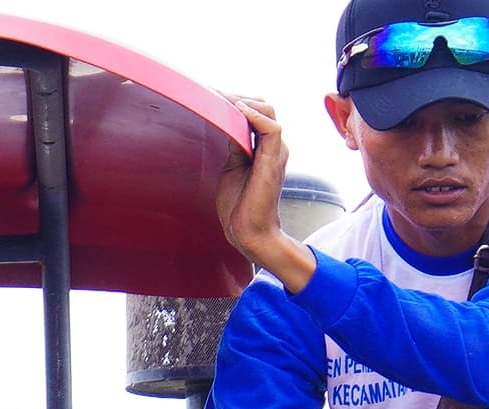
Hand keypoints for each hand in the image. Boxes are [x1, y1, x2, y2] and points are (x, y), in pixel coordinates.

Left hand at [215, 99, 318, 290]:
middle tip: (213, 95)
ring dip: (243, 102)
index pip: (256, 112)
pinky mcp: (273, 160)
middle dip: (238, 97)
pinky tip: (237, 111)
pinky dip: (255, 116)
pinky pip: (271, 128)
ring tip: (221, 100)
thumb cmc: (240, 207)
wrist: (249, 234)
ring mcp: (275, 152)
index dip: (236, 102)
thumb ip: (234, 146)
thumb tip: (228, 124)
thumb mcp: (232, 167)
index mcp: (264, 148)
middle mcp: (273, 147)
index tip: (213, 96)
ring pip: (268, 111)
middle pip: (264, 106)